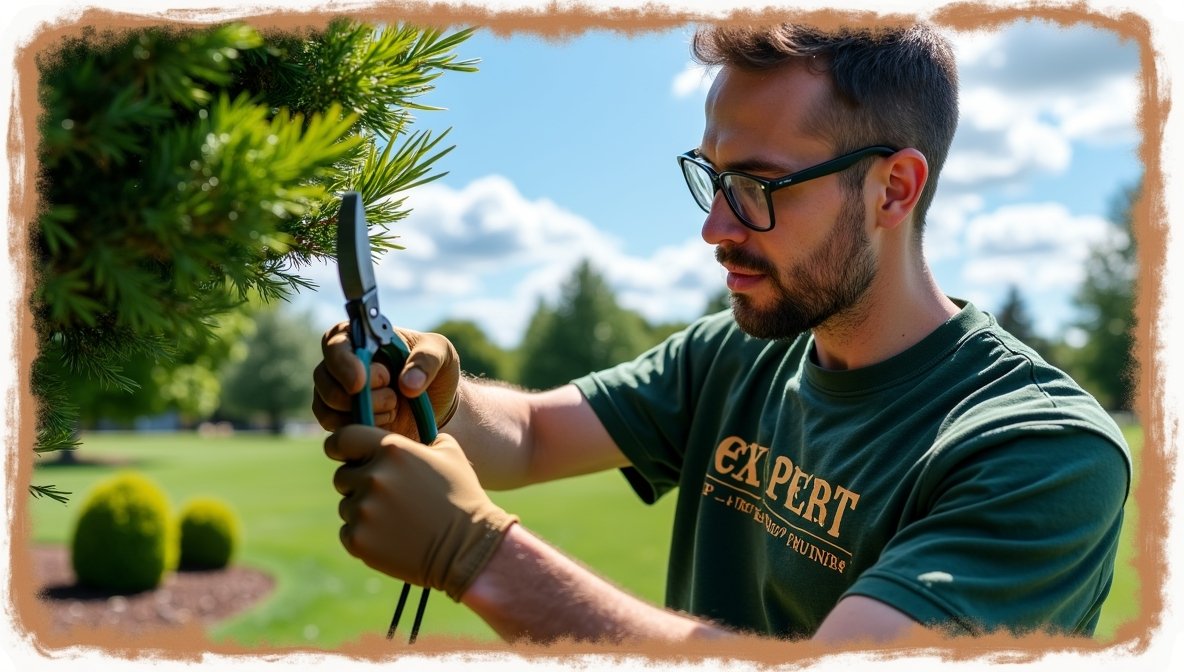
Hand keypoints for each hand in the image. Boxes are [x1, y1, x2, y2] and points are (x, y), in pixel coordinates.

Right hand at [311, 322, 460, 438]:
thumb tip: (407, 384)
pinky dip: (360, 427)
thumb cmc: (435, 370)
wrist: (437, 406)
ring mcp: (337, 391)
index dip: (342, 362)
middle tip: (392, 395)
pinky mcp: (340, 418)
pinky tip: (386, 422)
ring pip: (326, 405)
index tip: (361, 382)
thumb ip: (427, 360)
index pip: (334, 342)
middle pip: (323, 378)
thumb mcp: (442, 354)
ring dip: (363, 411)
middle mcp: (342, 363)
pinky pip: (334, 426)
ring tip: (393, 407)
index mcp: (361, 338)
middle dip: (359, 393)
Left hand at [326, 425, 517, 600]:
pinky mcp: (358, 539)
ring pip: (347, 505)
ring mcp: (363, 510)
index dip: (340, 446)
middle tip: (392, 497)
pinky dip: (366, 536)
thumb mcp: (449, 453)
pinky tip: (395, 538)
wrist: (469, 548)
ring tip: (399, 520)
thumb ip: (418, 438)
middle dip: (359, 483)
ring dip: (365, 511)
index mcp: (392, 449)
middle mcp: (373, 476)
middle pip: (343, 475)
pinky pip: (349, 532)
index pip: (342, 438)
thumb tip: (396, 437)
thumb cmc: (462, 497)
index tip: (345, 455)